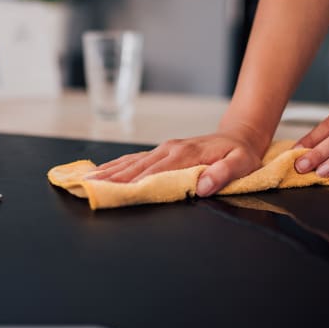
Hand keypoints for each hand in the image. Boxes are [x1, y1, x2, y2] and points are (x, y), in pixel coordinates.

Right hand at [89, 130, 266, 196]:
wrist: (240, 135)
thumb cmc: (241, 153)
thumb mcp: (242, 164)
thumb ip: (224, 174)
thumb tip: (203, 186)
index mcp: (185, 155)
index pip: (154, 173)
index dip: (132, 184)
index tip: (112, 193)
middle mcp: (170, 150)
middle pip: (135, 167)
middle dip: (111, 179)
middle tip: (88, 189)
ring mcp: (164, 149)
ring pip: (131, 162)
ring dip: (108, 172)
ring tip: (86, 180)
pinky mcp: (163, 151)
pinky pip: (136, 159)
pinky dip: (117, 165)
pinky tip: (102, 171)